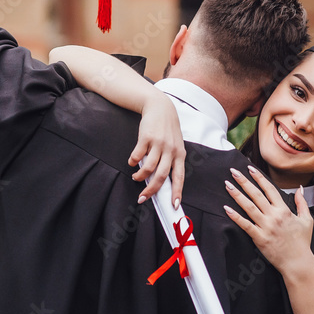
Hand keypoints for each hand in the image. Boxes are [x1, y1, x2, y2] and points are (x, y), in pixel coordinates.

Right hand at [130, 92, 186, 207]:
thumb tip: (159, 181)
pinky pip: (137, 155)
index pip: (180, 177)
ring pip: (149, 168)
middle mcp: (171, 150)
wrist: (160, 107)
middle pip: (162, 176)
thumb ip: (170, 161)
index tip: (174, 206)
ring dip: (140, 176)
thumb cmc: (168, 130)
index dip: (177, 192)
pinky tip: (132, 162)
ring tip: (136, 177)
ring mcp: (159, 144)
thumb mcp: (174, 145)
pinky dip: (133, 162)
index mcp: (180, 154)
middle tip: (142, 198)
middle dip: (151, 191)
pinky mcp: (146, 137)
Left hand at [223, 166, 313, 275]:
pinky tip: (227, 208)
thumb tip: (300, 189)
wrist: (298, 262)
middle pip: (256, 194)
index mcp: (284, 210)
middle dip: (243, 181)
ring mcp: (266, 226)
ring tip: (227, 185)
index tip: (250, 168)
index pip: (269, 189)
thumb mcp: (307, 220)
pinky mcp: (259, 238)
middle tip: (233, 171)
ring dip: (237, 195)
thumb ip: (302, 203)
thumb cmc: (302, 242)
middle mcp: (274, 216)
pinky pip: (245, 225)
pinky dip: (235, 216)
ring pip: (248, 207)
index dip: (259, 177)